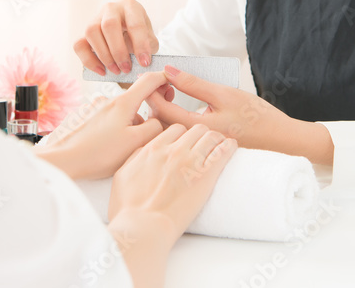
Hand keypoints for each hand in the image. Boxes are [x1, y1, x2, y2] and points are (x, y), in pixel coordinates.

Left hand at [34, 71, 174, 179]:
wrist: (63, 161)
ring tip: (124, 147)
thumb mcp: (135, 143)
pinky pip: (110, 120)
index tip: (174, 83)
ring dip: (130, 125)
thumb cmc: (97, 154)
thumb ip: (155, 128)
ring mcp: (97, 109)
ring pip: (124, 113)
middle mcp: (109, 101)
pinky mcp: (88, 119)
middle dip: (147, 113)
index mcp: (123, 103)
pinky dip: (116, 129)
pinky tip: (109, 147)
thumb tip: (160, 121)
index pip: (149, 80)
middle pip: (137, 100)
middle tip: (151, 132)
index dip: (165, 79)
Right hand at [73, 0, 158, 74]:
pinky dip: (89, 60)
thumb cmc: (140, 37)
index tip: (144, 63)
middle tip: (126, 68)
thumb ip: (148, 48)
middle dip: (118, 51)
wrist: (127, 35)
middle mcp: (111, 8)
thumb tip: (140, 61)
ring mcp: (95, 18)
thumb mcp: (150, 39)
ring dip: (104, 55)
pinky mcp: (84, 32)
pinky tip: (102, 71)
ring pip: (91, 32)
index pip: (135, 24)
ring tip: (116, 71)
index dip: (140, 45)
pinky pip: (79, 45)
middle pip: (109, 25)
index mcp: (131, 6)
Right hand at [110, 123, 236, 235]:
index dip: (183, 135)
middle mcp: (173, 150)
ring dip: (216, 139)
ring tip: (220, 146)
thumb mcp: (123, 175)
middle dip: (201, 135)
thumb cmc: (129, 208)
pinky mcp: (206, 176)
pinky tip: (231, 148)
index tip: (187, 144)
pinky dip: (229, 147)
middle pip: (195, 129)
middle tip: (205, 145)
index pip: (175, 129)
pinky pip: (224, 151)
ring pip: (211, 136)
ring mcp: (190, 161)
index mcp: (153, 149)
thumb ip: (135, 157)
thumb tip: (144, 150)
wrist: (143, 226)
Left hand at [145, 65, 288, 150]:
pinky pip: (176, 132)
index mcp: (196, 129)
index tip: (156, 74)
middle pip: (157, 121)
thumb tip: (168, 71)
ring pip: (166, 128)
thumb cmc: (256, 117)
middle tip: (165, 80)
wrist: (279, 140)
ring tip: (173, 89)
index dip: (151, 89)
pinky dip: (172, 115)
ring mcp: (196, 149)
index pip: (159, 110)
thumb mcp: (224, 94)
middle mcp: (192, 144)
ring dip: (163, 106)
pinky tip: (180, 103)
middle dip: (155, 98)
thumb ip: (193, 84)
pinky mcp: (200, 148)